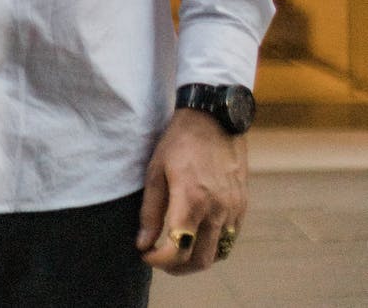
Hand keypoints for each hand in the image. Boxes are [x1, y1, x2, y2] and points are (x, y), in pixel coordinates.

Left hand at [136, 108, 246, 274]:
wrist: (214, 117)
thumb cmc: (180, 141)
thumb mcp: (156, 170)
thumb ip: (150, 210)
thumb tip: (143, 243)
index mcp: (192, 199)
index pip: (177, 249)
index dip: (158, 260)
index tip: (146, 254)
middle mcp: (216, 209)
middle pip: (200, 260)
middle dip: (177, 267)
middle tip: (161, 259)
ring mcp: (233, 208)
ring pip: (218, 254)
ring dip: (196, 259)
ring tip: (179, 250)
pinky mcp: (242, 204)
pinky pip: (230, 239)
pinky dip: (214, 246)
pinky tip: (199, 236)